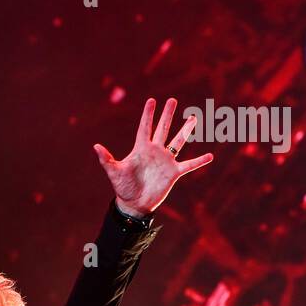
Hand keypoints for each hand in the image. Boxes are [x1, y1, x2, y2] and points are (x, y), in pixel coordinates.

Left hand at [93, 97, 212, 216]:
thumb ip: (107, 159)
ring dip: (186, 131)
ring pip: (177, 142)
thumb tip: (95, 146)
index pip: (145, 127)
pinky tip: (210, 156)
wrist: (134, 205)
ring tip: (194, 118)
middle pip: (163, 129)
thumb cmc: (123, 188)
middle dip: (167, 115)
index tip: (152, 100)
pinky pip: (188, 165)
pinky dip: (199, 161)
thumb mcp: (114, 172)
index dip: (148, 114)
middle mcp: (155, 151)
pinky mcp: (173, 173)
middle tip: (173, 100)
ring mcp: (165, 161)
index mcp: (141, 148)